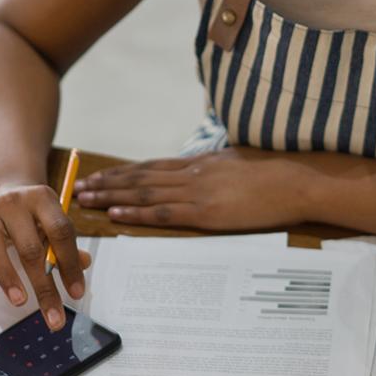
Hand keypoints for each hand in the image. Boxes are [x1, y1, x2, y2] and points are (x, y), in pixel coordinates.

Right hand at [0, 182, 89, 331]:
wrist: (4, 188)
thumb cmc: (33, 215)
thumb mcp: (52, 223)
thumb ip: (66, 243)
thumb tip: (85, 263)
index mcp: (43, 199)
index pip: (60, 232)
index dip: (69, 264)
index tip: (76, 294)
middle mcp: (15, 202)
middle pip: (29, 246)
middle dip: (44, 285)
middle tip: (54, 317)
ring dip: (7, 274)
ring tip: (19, 301)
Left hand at [73, 148, 309, 229]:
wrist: (296, 181)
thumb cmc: (274, 175)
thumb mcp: (238, 164)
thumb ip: (216, 169)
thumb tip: (205, 173)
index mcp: (199, 163)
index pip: (151, 166)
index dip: (122, 171)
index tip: (99, 174)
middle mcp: (191, 173)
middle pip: (139, 177)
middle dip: (107, 182)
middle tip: (79, 187)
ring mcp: (197, 192)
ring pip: (143, 192)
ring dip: (111, 196)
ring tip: (86, 199)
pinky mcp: (206, 212)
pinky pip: (163, 212)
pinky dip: (137, 212)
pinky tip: (117, 213)